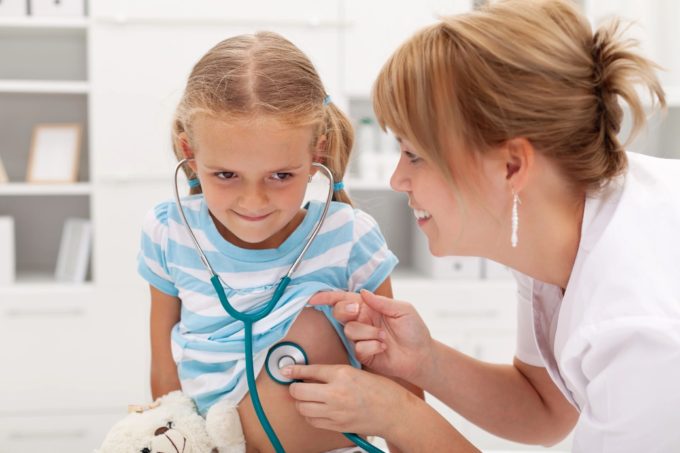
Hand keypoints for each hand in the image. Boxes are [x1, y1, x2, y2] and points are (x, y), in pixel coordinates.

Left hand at [284, 364, 411, 436]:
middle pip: (299, 391)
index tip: (286, 370)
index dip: (295, 370)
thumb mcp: (357, 372)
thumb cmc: (382, 390)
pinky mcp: (337, 426)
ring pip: (302, 408)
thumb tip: (313, 374)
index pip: (310, 370)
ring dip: (300, 402)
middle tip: (296, 384)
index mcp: (343, 374)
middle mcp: (336, 393)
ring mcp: (335, 412)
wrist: (395, 413)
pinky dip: (309, 415)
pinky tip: (315, 409)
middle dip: (294, 387)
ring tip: (306, 397)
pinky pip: (312, 421)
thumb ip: (334, 373)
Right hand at [309, 289, 433, 383]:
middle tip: (357, 312)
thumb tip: (362, 292)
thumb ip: (381, 301)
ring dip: (368, 333)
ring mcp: (361, 338)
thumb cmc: (414, 331)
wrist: (420, 356)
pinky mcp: (362, 354)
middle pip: (339, 312)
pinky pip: (358, 348)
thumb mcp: (402, 310)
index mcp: (369, 306)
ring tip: (384, 337)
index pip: (344, 299)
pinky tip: (383, 348)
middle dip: (345, 311)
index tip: (313, 298)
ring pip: (349, 331)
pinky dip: (372, 347)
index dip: (327, 297)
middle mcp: (362, 321)